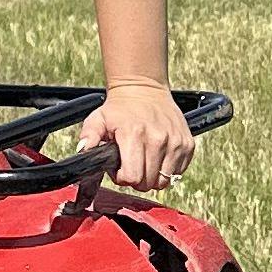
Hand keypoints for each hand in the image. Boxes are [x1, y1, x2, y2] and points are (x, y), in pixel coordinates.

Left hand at [80, 80, 197, 192]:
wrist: (144, 88)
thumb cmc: (120, 108)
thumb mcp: (97, 119)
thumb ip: (88, 137)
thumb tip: (83, 152)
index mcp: (134, 135)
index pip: (132, 177)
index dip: (122, 178)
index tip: (119, 169)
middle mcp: (159, 140)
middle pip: (148, 183)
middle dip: (136, 179)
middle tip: (130, 165)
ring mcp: (176, 142)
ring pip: (164, 181)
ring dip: (152, 176)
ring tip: (143, 161)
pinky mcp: (188, 144)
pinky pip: (178, 172)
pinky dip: (167, 170)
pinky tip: (157, 157)